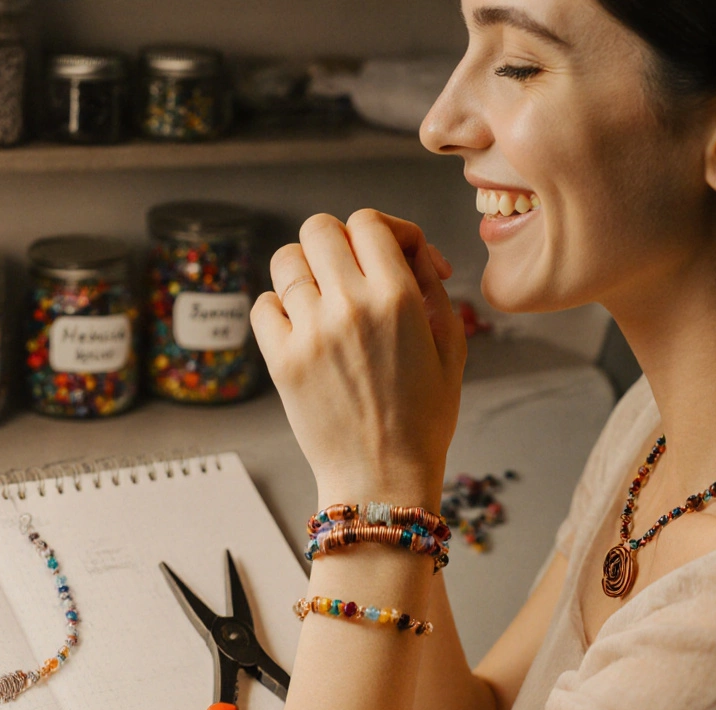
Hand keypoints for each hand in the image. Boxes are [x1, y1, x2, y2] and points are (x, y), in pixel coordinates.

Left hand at [251, 210, 466, 506]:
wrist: (382, 480)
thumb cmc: (423, 420)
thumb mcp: (452, 348)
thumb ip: (432, 289)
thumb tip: (412, 252)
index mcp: (397, 299)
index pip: (369, 222)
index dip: (383, 230)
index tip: (395, 256)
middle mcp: (348, 306)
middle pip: (319, 228)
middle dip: (338, 241)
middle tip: (353, 270)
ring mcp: (309, 332)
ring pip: (285, 259)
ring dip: (306, 270)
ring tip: (324, 298)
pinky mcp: (280, 360)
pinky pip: (262, 304)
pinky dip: (279, 308)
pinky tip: (303, 328)